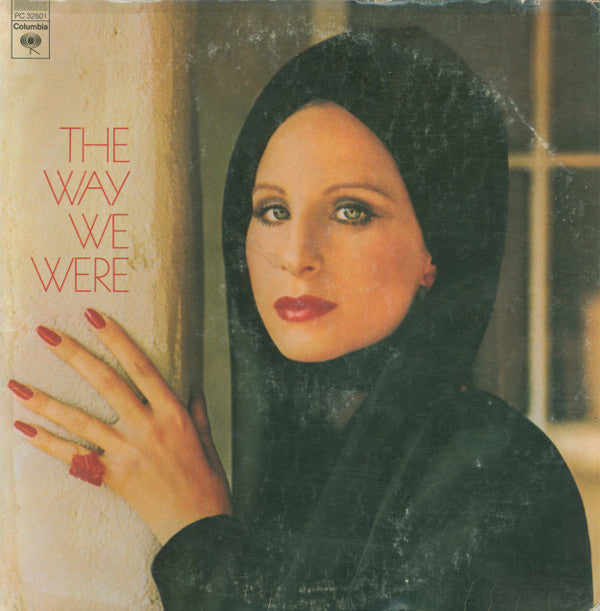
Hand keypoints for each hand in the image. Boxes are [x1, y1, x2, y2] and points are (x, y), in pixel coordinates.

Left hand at [9, 309, 231, 544]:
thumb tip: (189, 387)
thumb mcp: (207, 439)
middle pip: (106, 383)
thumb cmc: (207, 481)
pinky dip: (47, 444)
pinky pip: (73, 458)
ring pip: (80, 420)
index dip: (116, 339)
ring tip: (16, 384)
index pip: (141, 366)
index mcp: (173, 413)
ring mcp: (127, 452)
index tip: (94, 317)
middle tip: (45, 334)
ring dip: (45, 402)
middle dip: (73, 355)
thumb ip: (196, 410)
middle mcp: (148, 427)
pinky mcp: (112, 477)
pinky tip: (23, 429)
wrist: (198, 526)